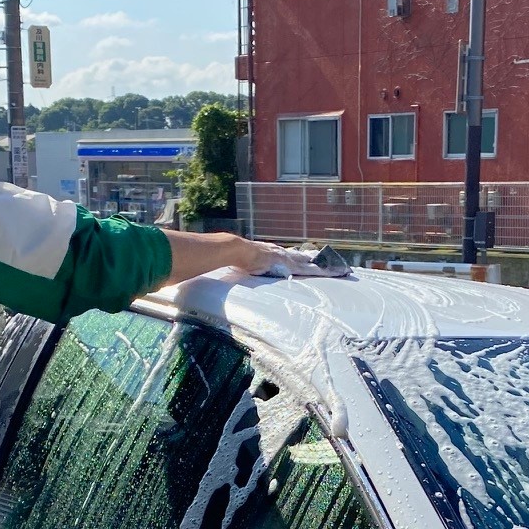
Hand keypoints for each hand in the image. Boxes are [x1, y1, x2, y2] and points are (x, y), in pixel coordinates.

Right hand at [159, 231, 349, 286]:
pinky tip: (331, 270)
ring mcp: (278, 256)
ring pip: (304, 261)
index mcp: (259, 256)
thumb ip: (212, 272)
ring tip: (338, 267)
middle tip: (329, 262)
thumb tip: (190, 278)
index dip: (290, 260)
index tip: (300, 262)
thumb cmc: (218, 259)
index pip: (278, 258)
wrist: (224, 250)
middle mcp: (272, 254)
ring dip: (320, 264)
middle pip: (296, 257)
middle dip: (312, 260)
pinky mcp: (282, 262)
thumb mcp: (220, 268)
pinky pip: (305, 265)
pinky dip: (318, 268)